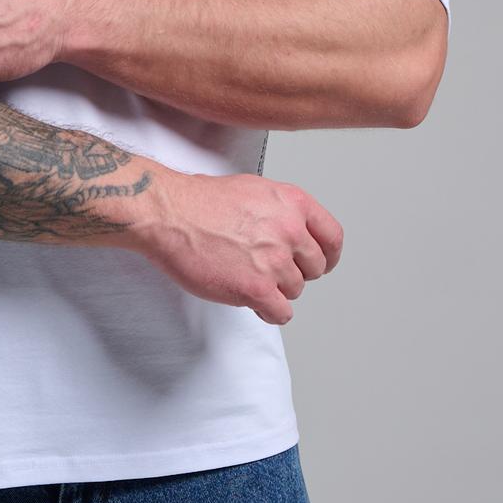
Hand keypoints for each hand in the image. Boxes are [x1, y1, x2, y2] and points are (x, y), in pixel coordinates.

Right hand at [140, 170, 344, 324]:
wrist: (169, 215)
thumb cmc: (198, 201)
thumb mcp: (252, 189)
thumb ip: (279, 211)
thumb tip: (291, 230)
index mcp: (292, 202)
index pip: (332, 236)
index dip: (328, 255)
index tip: (323, 263)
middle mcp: (289, 230)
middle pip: (314, 267)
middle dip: (295, 271)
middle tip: (270, 269)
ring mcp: (274, 261)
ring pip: (295, 290)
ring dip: (275, 289)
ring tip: (247, 276)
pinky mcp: (256, 288)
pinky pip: (280, 312)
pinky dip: (268, 311)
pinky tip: (252, 301)